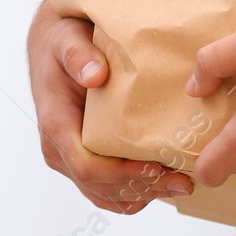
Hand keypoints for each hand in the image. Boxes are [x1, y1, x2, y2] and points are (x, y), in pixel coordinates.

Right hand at [27, 0, 193, 213]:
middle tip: (183, 182)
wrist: (52, 48)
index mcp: (56, 124)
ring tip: (179, 186)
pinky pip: (105, 189)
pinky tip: (161, 185)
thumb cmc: (61, 44)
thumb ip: (79, 57)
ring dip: (142, 195)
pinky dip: (133, 192)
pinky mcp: (82, 158)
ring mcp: (69, 157)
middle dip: (142, 188)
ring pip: (104, 194)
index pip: (86, 166)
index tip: (155, 166)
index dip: (121, 174)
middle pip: (99, 187)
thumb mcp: (68, 41)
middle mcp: (59, 148)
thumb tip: (96, 75)